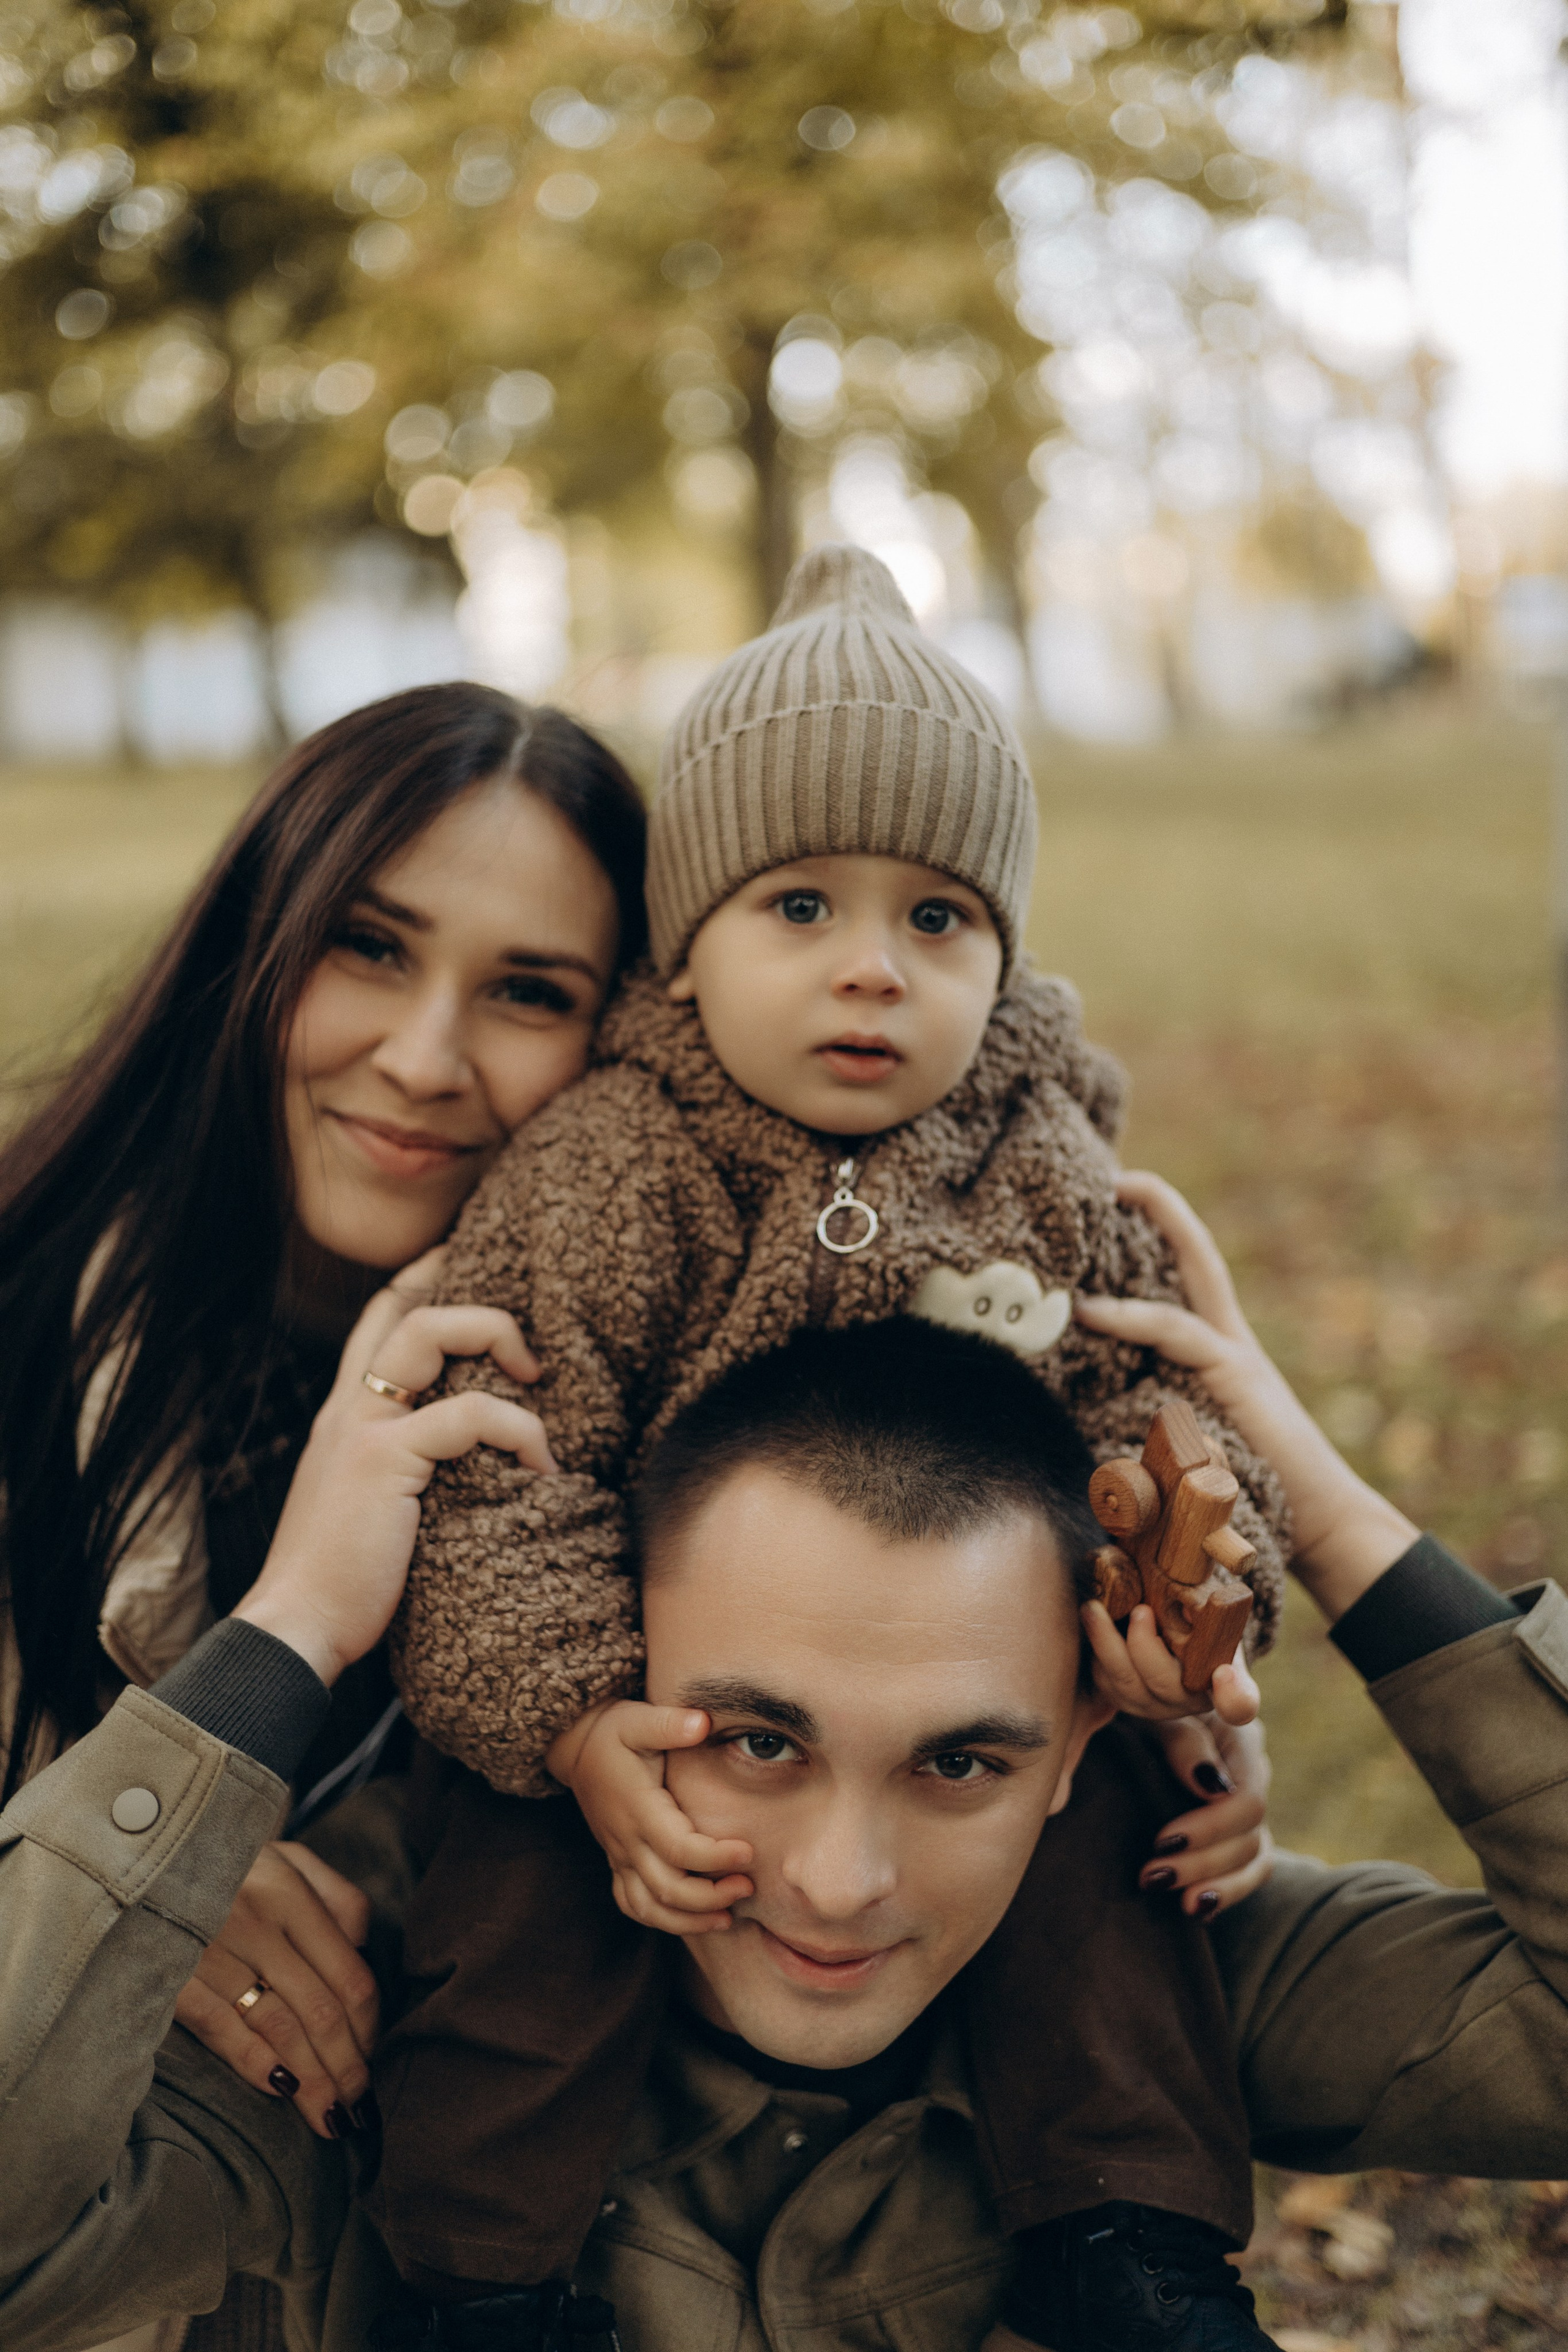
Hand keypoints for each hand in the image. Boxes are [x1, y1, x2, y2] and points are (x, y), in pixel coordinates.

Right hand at [173, 1841, 379, 2137]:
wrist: (142, 1859)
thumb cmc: (233, 1865)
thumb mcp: (290, 1861)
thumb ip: (337, 1900)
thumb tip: (364, 1953)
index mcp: (290, 1890)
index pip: (349, 1975)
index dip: (368, 2028)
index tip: (373, 2061)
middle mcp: (255, 1918)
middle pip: (319, 2010)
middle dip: (346, 2069)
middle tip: (357, 2110)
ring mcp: (211, 1948)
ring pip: (277, 2027)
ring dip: (311, 2082)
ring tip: (329, 2118)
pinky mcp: (170, 1976)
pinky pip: (220, 2028)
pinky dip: (254, 2062)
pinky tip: (280, 2090)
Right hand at [233, 1247, 556, 1683]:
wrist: (294, 1626)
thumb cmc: (340, 1585)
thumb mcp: (371, 1510)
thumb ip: (404, 1474)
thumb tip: (470, 1469)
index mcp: (345, 1419)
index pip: (379, 1323)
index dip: (423, 1284)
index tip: (470, 1271)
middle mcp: (348, 1410)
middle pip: (407, 1309)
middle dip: (477, 1306)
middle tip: (529, 1353)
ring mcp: (363, 1428)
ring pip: (432, 1332)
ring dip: (499, 1344)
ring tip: (538, 1394)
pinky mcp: (384, 1459)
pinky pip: (468, 1416)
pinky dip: (518, 1432)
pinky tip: (541, 1471)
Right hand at [547, 1701, 753, 1936]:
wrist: (576, 1747)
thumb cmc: (614, 1732)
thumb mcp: (638, 1719)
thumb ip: (670, 1723)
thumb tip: (703, 1722)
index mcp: (638, 1809)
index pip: (679, 1848)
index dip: (716, 1857)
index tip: (748, 1851)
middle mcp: (627, 1840)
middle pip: (668, 1888)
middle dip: (711, 1897)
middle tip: (748, 1885)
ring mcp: (619, 1856)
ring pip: (649, 1908)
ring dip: (689, 1920)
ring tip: (728, 1915)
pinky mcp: (617, 1862)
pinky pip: (634, 1905)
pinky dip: (663, 1919)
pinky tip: (694, 1918)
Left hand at [1076, 1171, 1418, 1621]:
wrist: (1318, 1524)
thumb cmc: (1248, 1497)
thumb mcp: (1186, 1446)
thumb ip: (1147, 1418)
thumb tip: (1075, 1415)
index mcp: (1217, 1352)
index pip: (1189, 1275)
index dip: (1160, 1231)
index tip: (1116, 1198)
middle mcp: (1228, 1341)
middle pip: (1196, 1253)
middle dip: (1159, 1206)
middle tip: (1111, 1172)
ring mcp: (1234, 1356)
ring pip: (1192, 1275)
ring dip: (1153, 1234)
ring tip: (1102, 1203)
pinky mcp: (1235, 1379)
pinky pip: (1177, 1334)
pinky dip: (1133, 1317)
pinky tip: (1091, 1309)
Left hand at [1081, 1599, 1259, 1726]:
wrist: (1174, 1628)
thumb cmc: (1195, 1615)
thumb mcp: (1208, 1606)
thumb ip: (1205, 1606)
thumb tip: (1188, 1605)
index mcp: (1227, 1681)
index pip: (1239, 1703)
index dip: (1233, 1696)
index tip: (1224, 1673)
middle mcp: (1192, 1701)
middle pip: (1165, 1685)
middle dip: (1144, 1645)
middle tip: (1139, 1609)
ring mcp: (1157, 1707)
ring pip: (1127, 1686)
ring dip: (1106, 1644)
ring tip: (1092, 1608)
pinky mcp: (1127, 1701)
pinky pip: (1105, 1684)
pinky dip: (1096, 1653)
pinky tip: (1092, 1622)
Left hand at [1140, 1715, 1273, 1919]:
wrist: (1142, 1693)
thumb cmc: (1147, 1701)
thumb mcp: (1160, 1711)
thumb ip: (1184, 1740)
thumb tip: (1211, 1785)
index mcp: (1240, 1740)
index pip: (1246, 1800)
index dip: (1209, 1829)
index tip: (1161, 1842)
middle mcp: (1251, 1774)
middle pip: (1248, 1835)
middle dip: (1202, 1862)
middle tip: (1151, 1876)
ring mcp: (1247, 1804)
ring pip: (1254, 1857)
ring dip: (1216, 1884)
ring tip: (1180, 1905)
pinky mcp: (1235, 1828)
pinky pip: (1250, 1867)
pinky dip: (1228, 1890)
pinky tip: (1198, 1908)